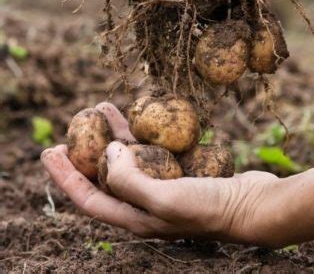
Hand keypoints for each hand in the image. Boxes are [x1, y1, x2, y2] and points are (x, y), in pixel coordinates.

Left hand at [41, 102, 290, 245]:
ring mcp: (164, 187)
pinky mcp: (182, 171)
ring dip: (114, 134)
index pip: (88, 197)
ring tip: (102, 106)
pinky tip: (143, 114)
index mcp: (134, 218)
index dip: (65, 176)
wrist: (253, 206)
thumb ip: (129, 179)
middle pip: (105, 176)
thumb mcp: (163, 198)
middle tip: (72, 125)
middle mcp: (145, 205)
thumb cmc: (209, 207)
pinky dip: (144, 132)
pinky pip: (154, 149)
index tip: (49, 150)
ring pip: (130, 157)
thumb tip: (107, 153)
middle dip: (86, 151)